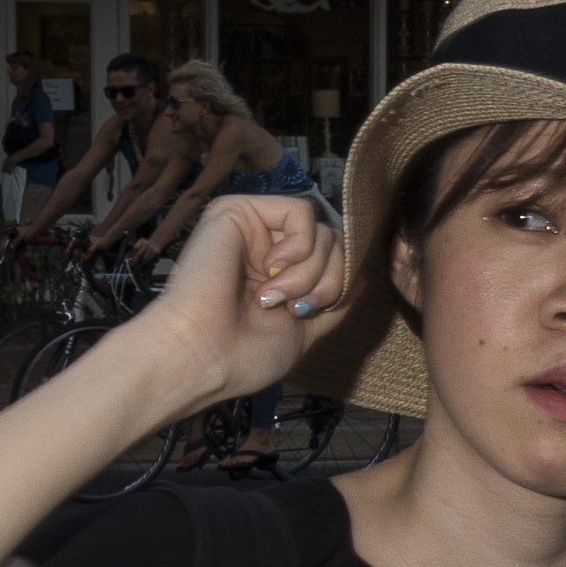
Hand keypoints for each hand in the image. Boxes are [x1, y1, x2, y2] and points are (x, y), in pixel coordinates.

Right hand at [128, 194, 344, 416]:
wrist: (201, 355)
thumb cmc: (242, 356)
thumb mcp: (303, 332)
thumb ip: (332, 303)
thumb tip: (364, 278)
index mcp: (279, 276)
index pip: (333, 261)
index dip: (337, 285)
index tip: (309, 314)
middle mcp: (267, 248)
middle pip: (334, 244)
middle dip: (327, 282)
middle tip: (294, 309)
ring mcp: (254, 228)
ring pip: (322, 230)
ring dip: (308, 273)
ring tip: (271, 297)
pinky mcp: (239, 210)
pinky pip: (300, 212)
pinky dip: (299, 246)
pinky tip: (270, 268)